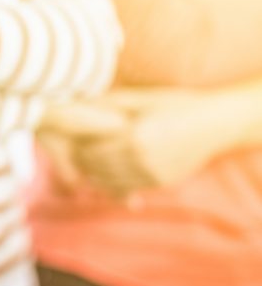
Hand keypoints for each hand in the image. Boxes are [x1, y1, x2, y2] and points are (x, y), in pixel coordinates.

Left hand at [43, 88, 243, 194]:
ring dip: (94, 174)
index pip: (90, 149)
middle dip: (81, 161)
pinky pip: (127, 187)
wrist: (216, 123)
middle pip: (96, 167)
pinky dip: (112, 183)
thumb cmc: (176, 103)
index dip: (76, 146)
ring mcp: (152, 174)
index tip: (69, 139)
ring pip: (108, 181)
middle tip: (71, 152)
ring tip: (85, 162)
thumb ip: (111, 102)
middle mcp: (141, 159)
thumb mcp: (142, 97)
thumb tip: (79, 100)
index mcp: (133, 135)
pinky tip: (106, 173)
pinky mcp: (160, 183)